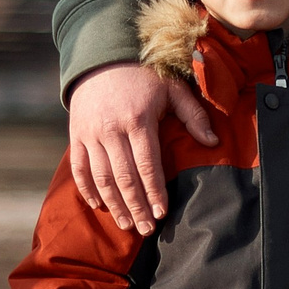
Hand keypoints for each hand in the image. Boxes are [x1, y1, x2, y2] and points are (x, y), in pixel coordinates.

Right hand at [69, 61, 218, 235]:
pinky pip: (80, 169)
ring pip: (101, 178)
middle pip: (124, 178)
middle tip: (146, 229)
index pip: (148, 164)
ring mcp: (90, 135)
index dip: (155, 191)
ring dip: (114, 204)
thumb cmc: (144, 76)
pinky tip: (100, 206)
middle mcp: (111, 130)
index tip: (162, 212)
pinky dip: (88, 190)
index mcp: (138, 120)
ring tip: (127, 225)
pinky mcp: (76, 136)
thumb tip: (213, 142)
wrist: (101, 58)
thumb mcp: (173, 89)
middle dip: (136, 206)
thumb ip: (194, 116)